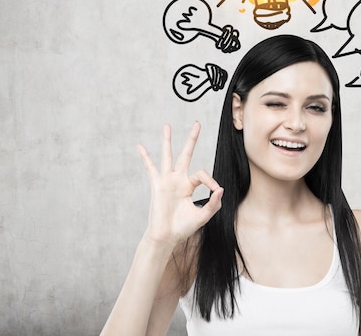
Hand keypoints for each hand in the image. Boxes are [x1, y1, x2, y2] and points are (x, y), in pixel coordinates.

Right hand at [137, 122, 222, 247]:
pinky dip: (145, 157)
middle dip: (192, 139)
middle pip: (186, 154)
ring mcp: (167, 180)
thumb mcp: (203, 216)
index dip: (211, 180)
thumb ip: (213, 203)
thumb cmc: (183, 227)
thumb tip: (221, 189)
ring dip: (167, 141)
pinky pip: (150, 168)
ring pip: (168, 155)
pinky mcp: (157, 185)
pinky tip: (139, 146)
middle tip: (197, 123)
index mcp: (190, 186)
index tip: (216, 190)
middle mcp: (179, 179)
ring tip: (167, 126)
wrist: (166, 237)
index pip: (202, 174)